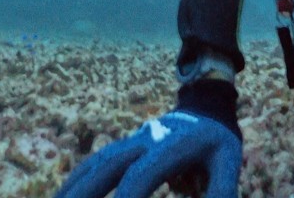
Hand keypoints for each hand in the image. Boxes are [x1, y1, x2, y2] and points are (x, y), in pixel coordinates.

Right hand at [56, 81, 241, 197]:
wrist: (205, 105)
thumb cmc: (217, 140)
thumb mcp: (229, 160)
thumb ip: (221, 190)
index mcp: (170, 145)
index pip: (140, 175)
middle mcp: (144, 140)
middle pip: (105, 166)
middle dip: (83, 192)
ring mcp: (131, 142)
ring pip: (94, 164)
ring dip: (73, 187)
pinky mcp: (125, 147)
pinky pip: (95, 164)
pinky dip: (78, 180)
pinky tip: (64, 195)